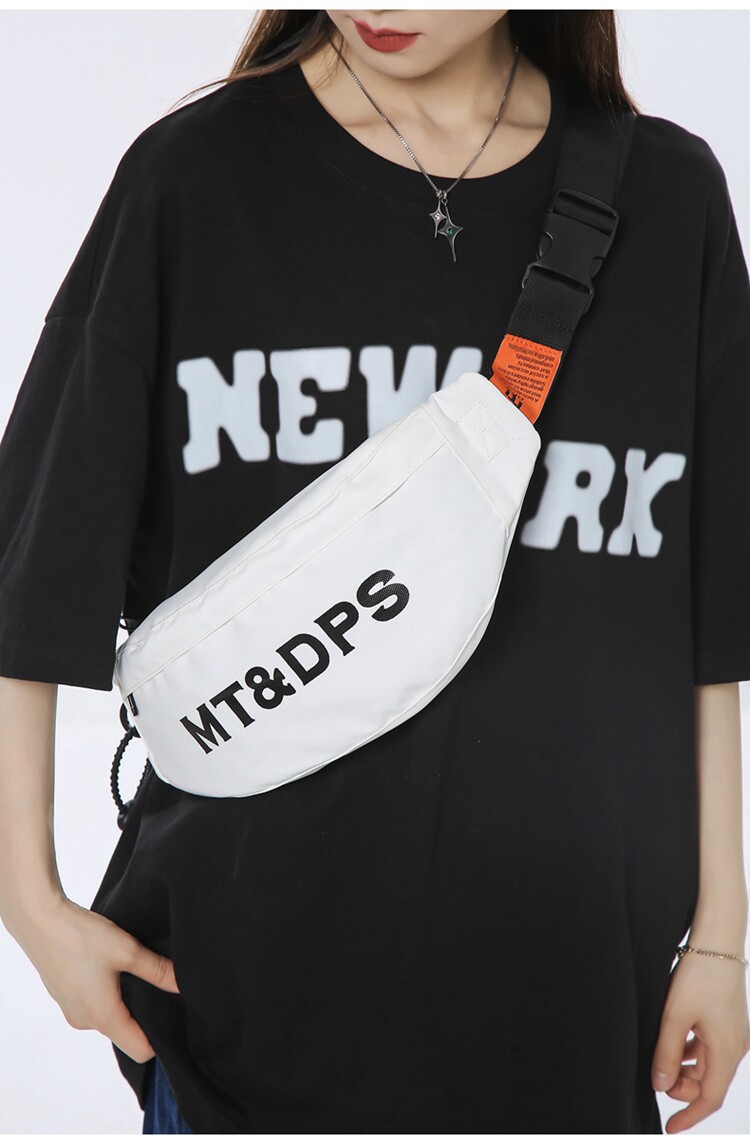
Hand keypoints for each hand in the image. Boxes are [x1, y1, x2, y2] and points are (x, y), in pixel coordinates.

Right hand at [12, 893, 179, 1063]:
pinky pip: (92, 1005)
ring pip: (108, 1017)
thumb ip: (157, 970)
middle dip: (143, 1016)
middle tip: (158, 987)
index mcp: (103, 1017)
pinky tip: (110, 967)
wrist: (40, 920)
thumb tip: (182, 984)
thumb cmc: (81, 936)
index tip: (173, 1018)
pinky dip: (105, 993)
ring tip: (132, 972)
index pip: (139, 1050)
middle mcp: (85, 1021)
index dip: (160, 1039)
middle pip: (125, 1034)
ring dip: (123, 1001)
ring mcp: (71, 1010)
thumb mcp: (127, 950)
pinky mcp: (64, 996)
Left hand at [651, 949, 749, 1132]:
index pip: (709, 1098)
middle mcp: (736, 1047)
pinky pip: (710, 1047)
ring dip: (686, 1068)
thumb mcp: (675, 1016)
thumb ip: (667, 1054)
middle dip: (682, 1087)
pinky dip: (692, 1050)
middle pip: (708, 1083)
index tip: (670, 1127)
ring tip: (662, 1055)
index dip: (689, 1115)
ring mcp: (734, 1033)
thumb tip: (661, 1085)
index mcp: (727, 1052)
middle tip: (657, 1075)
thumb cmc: (700, 975)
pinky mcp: (728, 1020)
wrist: (718, 940)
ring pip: (708, 1065)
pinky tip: (675, 1039)